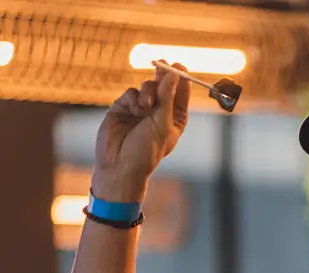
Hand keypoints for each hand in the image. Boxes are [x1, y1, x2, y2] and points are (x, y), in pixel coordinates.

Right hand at [92, 61, 190, 199]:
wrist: (119, 164)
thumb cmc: (146, 151)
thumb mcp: (162, 125)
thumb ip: (167, 99)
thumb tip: (173, 76)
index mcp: (175, 120)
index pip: (181, 96)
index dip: (182, 81)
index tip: (181, 68)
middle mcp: (159, 113)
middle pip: (164, 87)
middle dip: (164, 76)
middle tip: (164, 65)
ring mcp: (141, 109)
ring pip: (147, 87)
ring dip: (148, 92)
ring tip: (145, 106)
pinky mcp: (124, 107)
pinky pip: (131, 93)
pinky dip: (133, 98)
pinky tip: (134, 109)